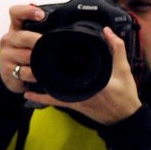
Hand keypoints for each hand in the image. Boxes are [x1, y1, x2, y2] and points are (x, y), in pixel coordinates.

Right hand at [0, 3, 45, 93]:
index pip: (16, 13)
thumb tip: (66, 23)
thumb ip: (41, 29)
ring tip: (48, 61)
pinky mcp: (7, 71)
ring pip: (26, 56)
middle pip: (24, 37)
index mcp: (15, 27)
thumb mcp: (29, 39)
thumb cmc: (24, 53)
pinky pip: (24, 72)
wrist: (9, 74)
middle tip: (51, 44)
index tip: (41, 15)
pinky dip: (34, 74)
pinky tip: (40, 74)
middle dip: (38, 40)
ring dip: (39, 59)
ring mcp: (6, 55)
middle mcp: (8, 39)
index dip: (28, 11)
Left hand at [23, 26, 142, 124]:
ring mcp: (75, 101)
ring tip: (25, 73)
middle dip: (40, 71)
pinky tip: (30, 94)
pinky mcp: (74, 106)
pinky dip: (42, 98)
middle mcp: (79, 93)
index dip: (54, 62)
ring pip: (50, 92)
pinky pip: (54, 101)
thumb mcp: (123, 69)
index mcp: (91, 82)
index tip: (43, 50)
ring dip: (38, 83)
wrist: (125, 118)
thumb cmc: (125, 95)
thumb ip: (116, 48)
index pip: (68, 71)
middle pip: (54, 81)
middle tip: (27, 60)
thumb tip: (107, 31)